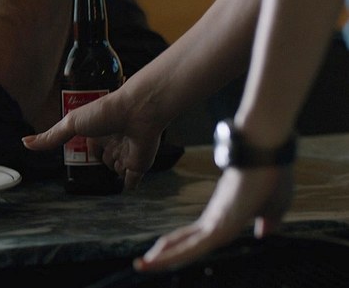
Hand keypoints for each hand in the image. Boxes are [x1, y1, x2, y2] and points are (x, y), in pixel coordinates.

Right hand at [21, 91, 161, 189]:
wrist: (137, 112)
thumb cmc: (105, 112)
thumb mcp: (71, 124)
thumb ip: (51, 137)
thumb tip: (25, 143)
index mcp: (97, 132)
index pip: (90, 147)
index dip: (87, 149)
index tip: (84, 150)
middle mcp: (112, 142)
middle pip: (104, 159)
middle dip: (102, 160)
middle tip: (101, 157)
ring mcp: (126, 153)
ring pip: (116, 170)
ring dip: (114, 168)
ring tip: (119, 157)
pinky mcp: (139, 164)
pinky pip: (132, 180)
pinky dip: (129, 184)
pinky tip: (127, 187)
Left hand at [135, 165, 292, 271]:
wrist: (266, 149)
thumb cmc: (273, 175)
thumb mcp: (275, 207)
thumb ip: (267, 221)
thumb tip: (263, 233)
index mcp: (223, 219)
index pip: (196, 239)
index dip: (179, 249)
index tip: (160, 255)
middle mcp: (214, 220)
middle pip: (184, 243)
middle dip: (163, 255)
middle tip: (141, 264)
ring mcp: (214, 220)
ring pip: (184, 246)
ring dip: (163, 259)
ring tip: (141, 265)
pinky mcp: (218, 222)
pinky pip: (194, 246)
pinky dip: (175, 255)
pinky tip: (158, 261)